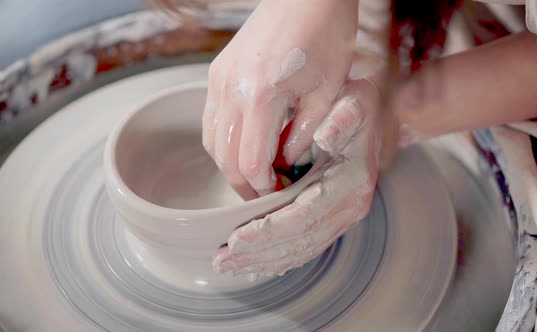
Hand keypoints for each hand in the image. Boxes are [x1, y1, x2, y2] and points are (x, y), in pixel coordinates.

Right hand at [202, 0, 358, 198]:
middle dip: (244, 184)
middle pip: (224, 158)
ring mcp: (219, 79)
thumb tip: (285, 164)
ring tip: (254, 173)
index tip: (277, 194)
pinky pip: (210, 119)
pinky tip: (242, 145)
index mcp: (262, 96)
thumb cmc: (326, 36)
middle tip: (264, 193)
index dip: (262, 188)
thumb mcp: (327, 93)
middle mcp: (231, 89)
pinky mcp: (217, 73)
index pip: (250, 163)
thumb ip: (303, 136)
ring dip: (230, 164)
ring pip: (212, 141)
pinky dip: (222, 141)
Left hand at [212, 78, 394, 277]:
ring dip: (262, 261)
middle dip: (258, 254)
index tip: (237, 237)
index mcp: (350, 185)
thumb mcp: (353, 104)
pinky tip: (253, 266)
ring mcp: (341, 219)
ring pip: (299, 250)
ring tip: (228, 266)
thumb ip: (342, 119)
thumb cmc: (354, 110)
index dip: (269, 230)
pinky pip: (303, 247)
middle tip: (222, 261)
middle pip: (299, 242)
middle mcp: (349, 209)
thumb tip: (324, 137)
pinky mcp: (331, 221)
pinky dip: (277, 259)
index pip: (304, 216)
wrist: (369, 119)